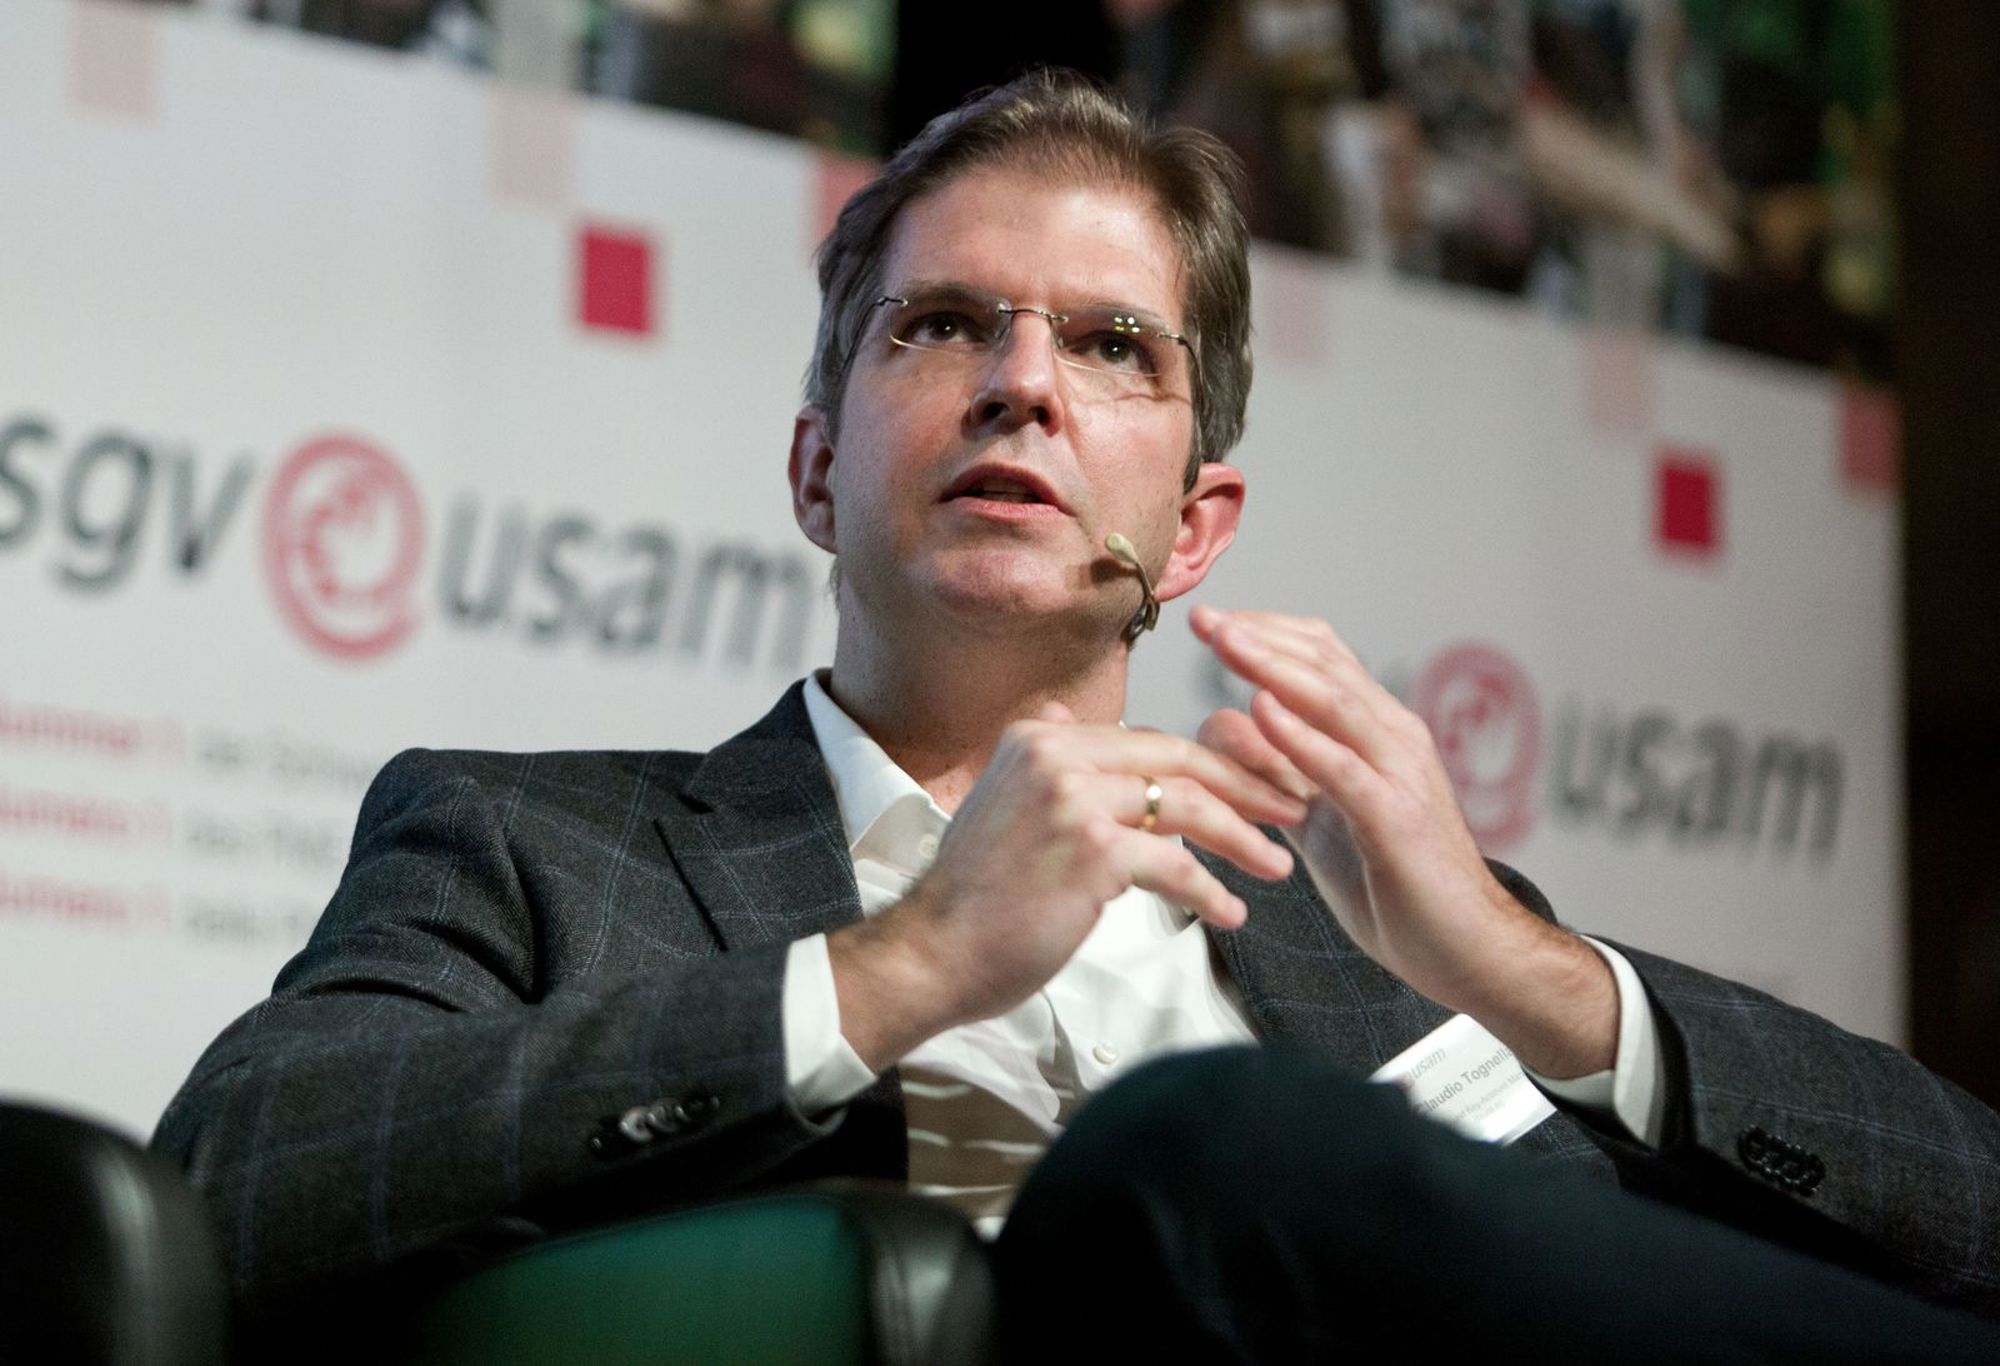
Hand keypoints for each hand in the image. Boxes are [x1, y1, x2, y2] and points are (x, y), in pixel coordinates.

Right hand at [830, 705, 1305, 1069]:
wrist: (933, 952)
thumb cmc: (975, 895)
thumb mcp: (1003, 801)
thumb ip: (1044, 761)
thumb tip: (1066, 717)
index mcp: (1041, 737)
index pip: (1149, 740)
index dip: (1210, 764)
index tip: (1254, 787)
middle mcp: (1056, 754)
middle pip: (1180, 760)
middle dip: (1246, 787)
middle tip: (1292, 811)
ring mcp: (1074, 798)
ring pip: (1187, 807)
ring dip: (1242, 838)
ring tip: (1277, 866)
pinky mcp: (1092, 850)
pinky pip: (1175, 865)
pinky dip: (1211, 890)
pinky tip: (1232, 911)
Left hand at [1189, 605, 1616, 1077]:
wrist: (1465, 948)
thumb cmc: (1395, 886)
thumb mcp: (1317, 820)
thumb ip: (1275, 771)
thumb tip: (1220, 720)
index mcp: (1378, 734)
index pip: (1322, 659)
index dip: (1266, 633)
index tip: (1211, 620)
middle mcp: (1395, 739)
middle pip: (1324, 664)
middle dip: (1260, 636)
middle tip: (1204, 617)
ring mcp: (1400, 775)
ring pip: (1335, 701)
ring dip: (1273, 666)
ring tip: (1224, 640)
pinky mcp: (1396, 819)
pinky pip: (1344, 767)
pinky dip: (1301, 735)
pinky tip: (1263, 711)